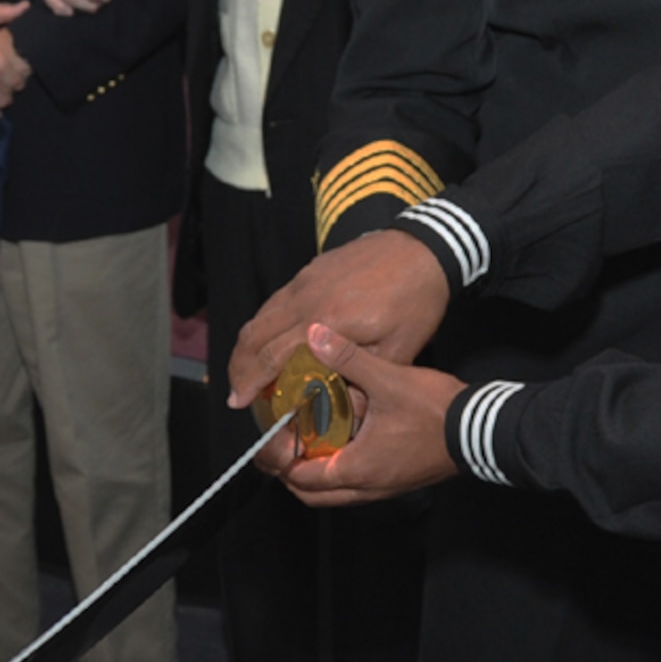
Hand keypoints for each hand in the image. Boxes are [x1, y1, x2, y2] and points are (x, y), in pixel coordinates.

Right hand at [229, 229, 451, 409]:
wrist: (423, 250)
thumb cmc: (415, 300)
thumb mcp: (398, 350)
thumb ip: (364, 379)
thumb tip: (343, 412)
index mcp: (327, 321)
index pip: (273, 355)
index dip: (250, 381)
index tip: (238, 401)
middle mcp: (306, 299)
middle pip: (253, 335)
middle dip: (238, 367)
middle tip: (237, 391)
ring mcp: (305, 281)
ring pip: (260, 316)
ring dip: (248, 346)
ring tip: (248, 371)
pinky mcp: (310, 271)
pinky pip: (276, 301)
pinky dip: (265, 324)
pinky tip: (273, 340)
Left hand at [269, 324, 462, 503]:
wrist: (479, 429)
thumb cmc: (436, 412)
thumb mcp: (388, 379)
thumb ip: (348, 358)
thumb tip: (315, 336)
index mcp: (356, 469)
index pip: (299, 478)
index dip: (277, 461)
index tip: (268, 438)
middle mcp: (366, 486)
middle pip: (311, 494)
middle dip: (289, 472)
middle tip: (279, 443)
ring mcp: (383, 487)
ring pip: (334, 493)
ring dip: (314, 474)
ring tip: (305, 441)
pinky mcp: (396, 481)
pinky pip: (354, 485)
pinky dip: (337, 470)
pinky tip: (341, 441)